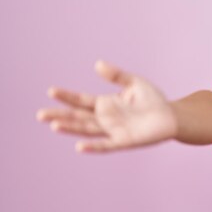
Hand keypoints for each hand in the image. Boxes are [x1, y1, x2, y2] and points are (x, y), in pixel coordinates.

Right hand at [36, 60, 176, 152]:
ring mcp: (113, 131)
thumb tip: (97, 64)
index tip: (51, 91)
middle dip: (60, 115)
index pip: (81, 101)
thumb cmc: (153, 100)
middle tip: (40, 114)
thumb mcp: (134, 82)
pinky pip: (105, 145)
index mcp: (106, 104)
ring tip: (53, 125)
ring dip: (71, 128)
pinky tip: (79, 147)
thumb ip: (116, 75)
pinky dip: (93, 147)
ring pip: (87, 130)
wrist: (171, 117)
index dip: (66, 96)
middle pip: (78, 117)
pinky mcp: (124, 141)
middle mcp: (105, 119)